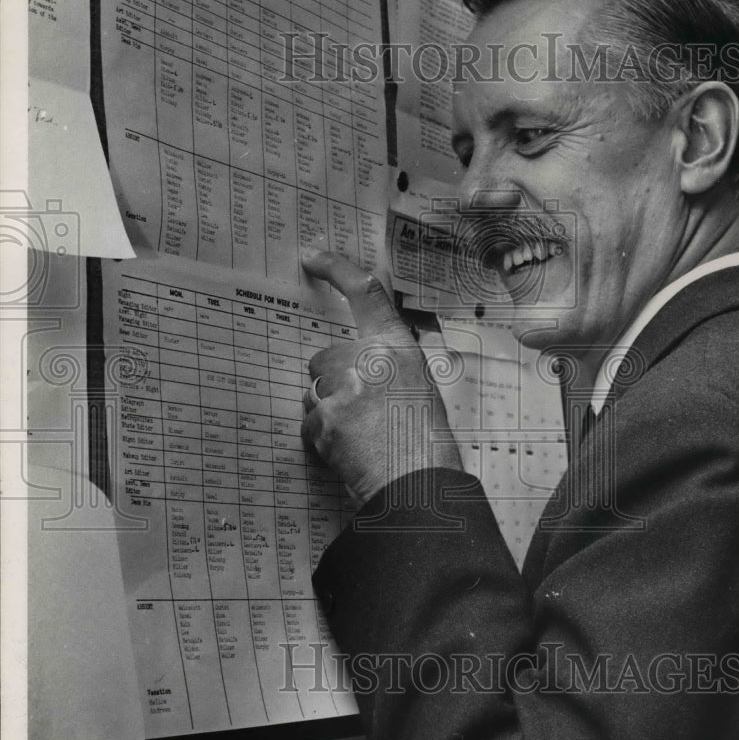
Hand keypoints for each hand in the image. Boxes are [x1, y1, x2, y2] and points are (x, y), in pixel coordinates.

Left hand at [301, 251, 462, 504]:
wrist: (421, 482)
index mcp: (398, 347)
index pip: (365, 291)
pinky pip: (310, 422)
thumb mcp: (422, 386)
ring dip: (328, 409)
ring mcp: (343, 390)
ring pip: (314, 390)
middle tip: (358, 409)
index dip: (336, 268)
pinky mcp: (325, 421)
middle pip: (325, 356)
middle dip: (332, 381)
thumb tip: (368, 363)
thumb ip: (392, 365)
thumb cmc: (429, 440)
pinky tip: (347, 448)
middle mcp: (369, 360)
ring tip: (359, 433)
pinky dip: (321, 436)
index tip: (314, 257)